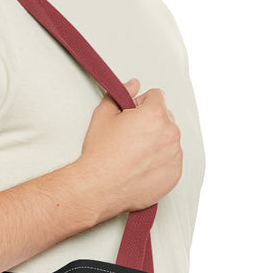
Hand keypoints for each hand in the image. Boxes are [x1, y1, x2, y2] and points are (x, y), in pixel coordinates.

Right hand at [78, 77, 182, 218]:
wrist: (99, 187)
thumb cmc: (100, 155)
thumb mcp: (103, 115)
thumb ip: (121, 93)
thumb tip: (133, 85)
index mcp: (155, 114)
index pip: (157, 95)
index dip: (141, 103)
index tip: (132, 116)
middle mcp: (170, 133)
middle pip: (166, 117)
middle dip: (151, 122)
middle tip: (130, 136)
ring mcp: (175, 155)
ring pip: (169, 139)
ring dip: (157, 142)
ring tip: (134, 154)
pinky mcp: (174, 174)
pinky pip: (171, 160)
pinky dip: (160, 161)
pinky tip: (141, 166)